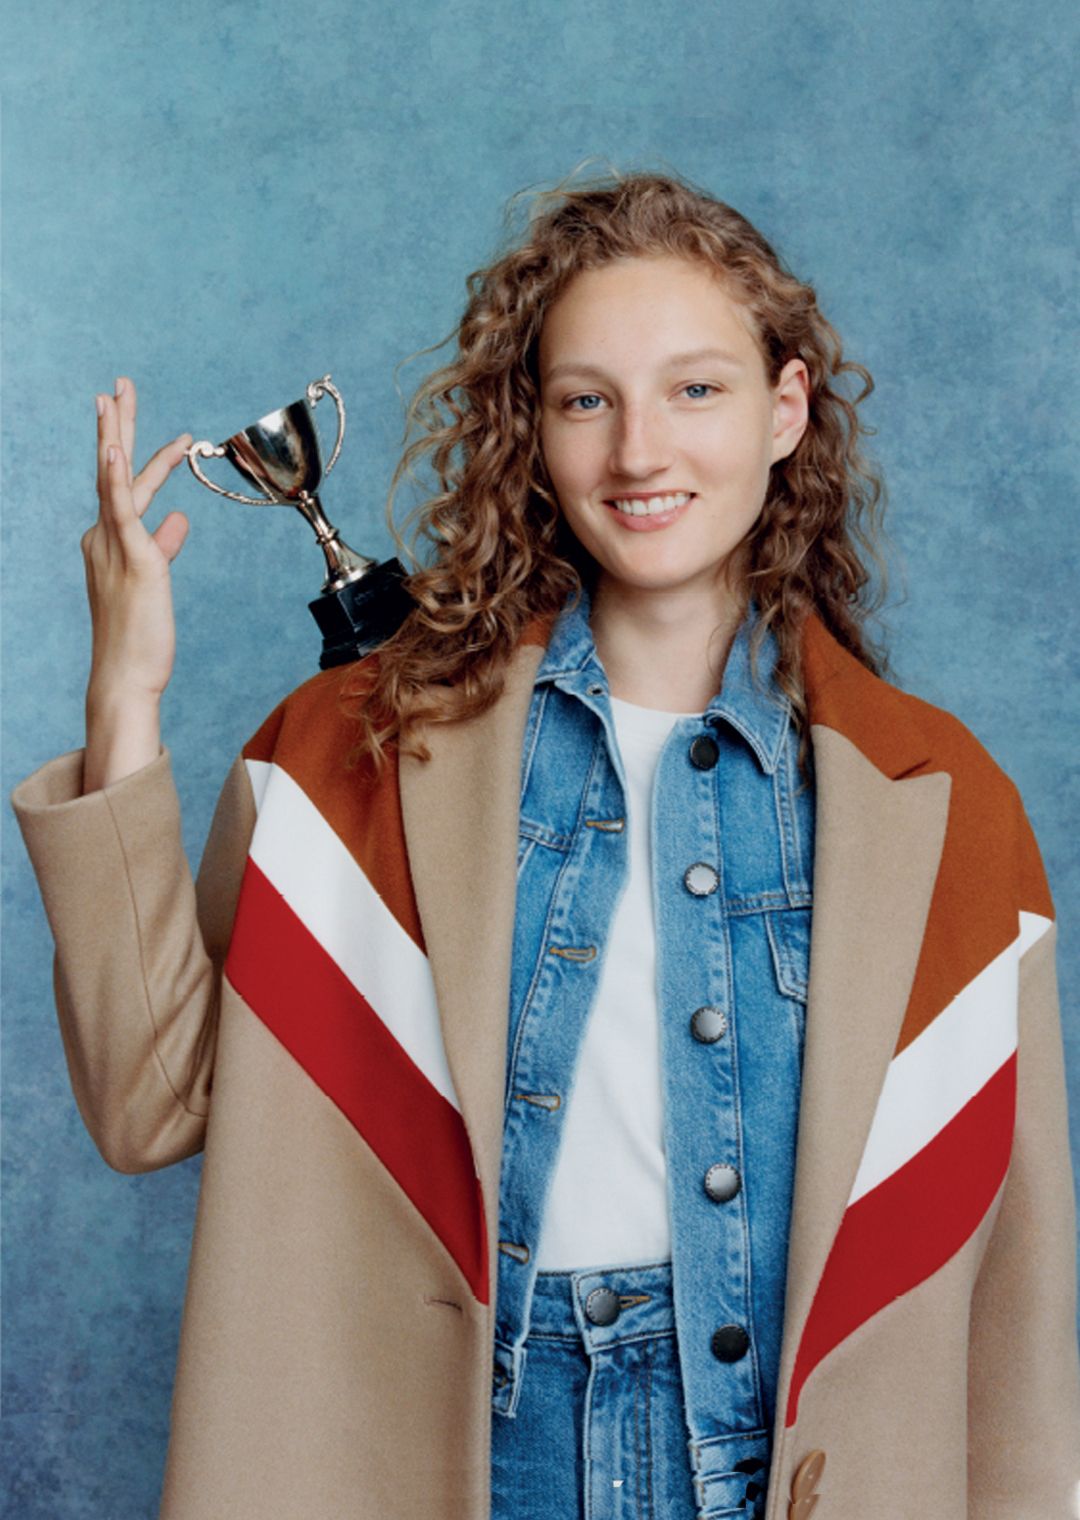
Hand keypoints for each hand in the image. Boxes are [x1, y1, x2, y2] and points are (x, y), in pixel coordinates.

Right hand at [82, 376, 192, 705]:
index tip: (131, 417)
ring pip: (115, 480)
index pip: (123, 485)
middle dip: (116, 425)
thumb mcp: (154, 581)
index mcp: (110, 542)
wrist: (125, 676)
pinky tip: (113, 453)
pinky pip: (121, 513)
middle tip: (119, 384)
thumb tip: (178, 520)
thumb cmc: (139, 636)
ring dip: (116, 436)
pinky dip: (117, 480)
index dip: (131, 451)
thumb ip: (164, 545)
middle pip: (113, 470)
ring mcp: (115, 547)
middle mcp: (104, 538)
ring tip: (117, 396)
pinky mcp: (135, 561)